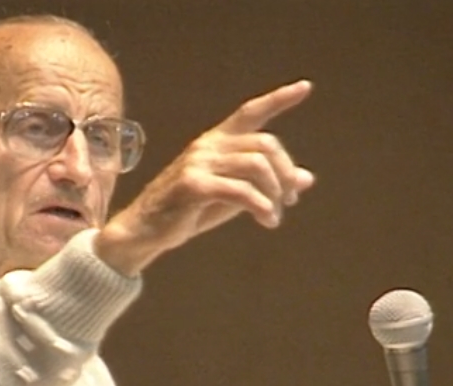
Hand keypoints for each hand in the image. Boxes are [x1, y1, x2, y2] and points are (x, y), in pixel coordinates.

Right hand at [94, 79, 315, 275]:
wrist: (146, 231)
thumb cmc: (189, 211)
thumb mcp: (233, 196)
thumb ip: (266, 184)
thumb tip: (307, 180)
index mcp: (216, 141)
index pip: (250, 112)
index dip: (278, 99)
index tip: (305, 88)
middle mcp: (208, 145)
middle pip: (265, 144)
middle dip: (285, 172)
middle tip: (289, 199)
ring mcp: (199, 163)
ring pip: (256, 165)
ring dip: (275, 192)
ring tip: (274, 215)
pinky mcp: (194, 185)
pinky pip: (241, 191)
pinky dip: (261, 206)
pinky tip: (267, 220)